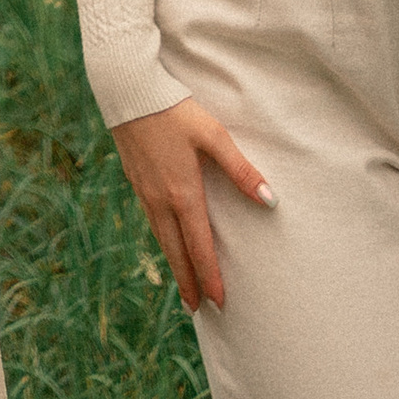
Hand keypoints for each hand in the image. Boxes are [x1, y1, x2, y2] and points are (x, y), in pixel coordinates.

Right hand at [110, 94, 272, 309]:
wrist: (127, 89)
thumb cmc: (175, 110)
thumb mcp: (213, 135)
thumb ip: (241, 170)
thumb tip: (271, 201)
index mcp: (182, 193)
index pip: (199, 246)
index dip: (210, 276)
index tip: (219, 303)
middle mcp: (160, 199)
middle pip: (176, 251)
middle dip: (188, 282)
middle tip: (197, 309)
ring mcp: (144, 190)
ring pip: (161, 238)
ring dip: (174, 265)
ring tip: (183, 287)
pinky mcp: (135, 179)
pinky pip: (151, 221)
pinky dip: (161, 241)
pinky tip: (166, 241)